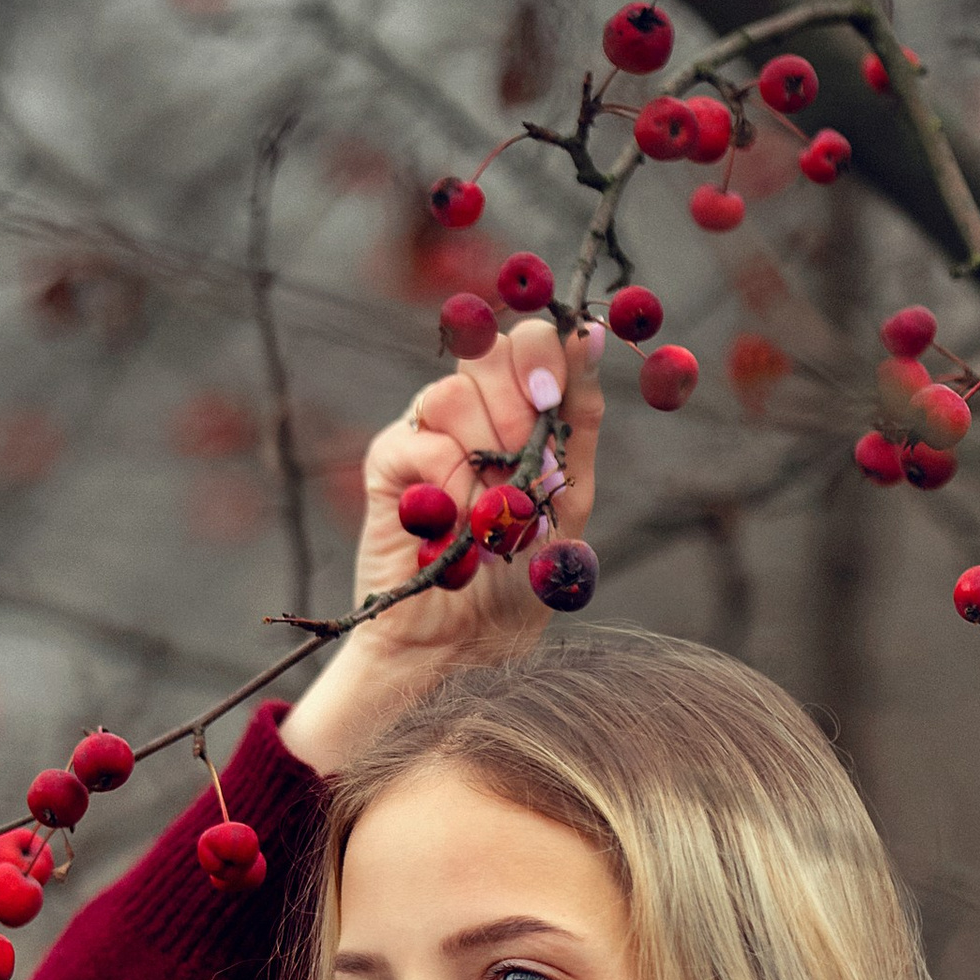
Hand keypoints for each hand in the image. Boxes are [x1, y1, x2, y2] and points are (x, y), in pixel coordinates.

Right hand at [279, 313, 607, 774]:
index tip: (552, 397)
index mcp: (521, 410)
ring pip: (452, 392)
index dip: (545, 354)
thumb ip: (578, 420)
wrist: (463, 646)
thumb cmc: (519, 581)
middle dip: (516, 405)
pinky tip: (455, 523)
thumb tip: (589, 332)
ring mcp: (427, 432)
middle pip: (490, 349)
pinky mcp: (389, 462)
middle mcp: (473, 411)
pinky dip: (447, 481)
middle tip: (520, 464)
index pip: (532, 340)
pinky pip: (420, 440)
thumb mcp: (570, 498)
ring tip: (490, 513)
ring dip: (484, 453)